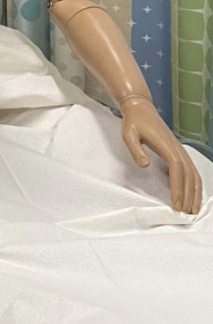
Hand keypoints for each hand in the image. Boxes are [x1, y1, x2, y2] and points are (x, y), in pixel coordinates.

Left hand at [120, 97, 202, 214]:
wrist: (141, 108)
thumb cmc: (133, 122)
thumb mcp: (128, 133)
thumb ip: (135, 149)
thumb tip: (144, 165)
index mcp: (166, 145)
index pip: (177, 169)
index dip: (179, 188)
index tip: (177, 204)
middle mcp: (177, 148)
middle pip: (189, 174)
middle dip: (189, 195)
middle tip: (186, 214)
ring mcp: (180, 150)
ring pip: (193, 173)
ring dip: (195, 192)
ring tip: (193, 210)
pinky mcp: (179, 151)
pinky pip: (191, 169)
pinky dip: (195, 184)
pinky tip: (193, 194)